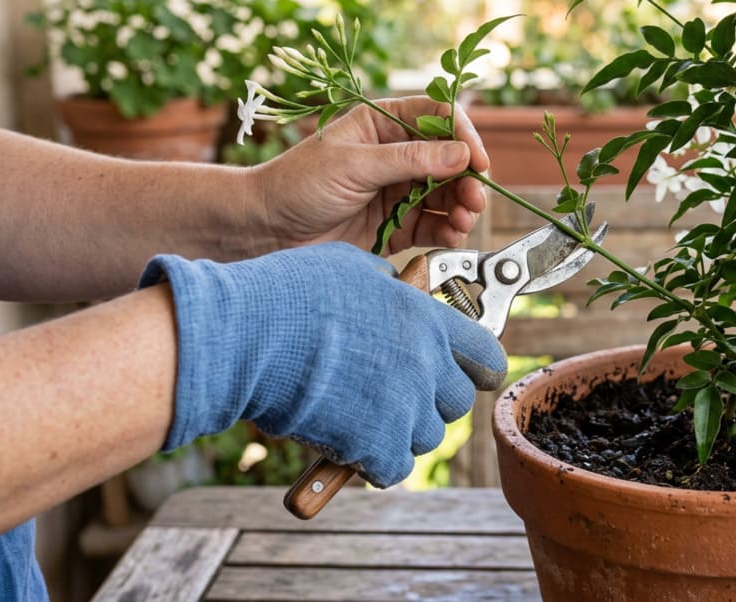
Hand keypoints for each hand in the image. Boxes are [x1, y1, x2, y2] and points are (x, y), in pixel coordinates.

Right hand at [140, 242, 507, 486]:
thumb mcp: (353, 269)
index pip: (487, 355)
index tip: (470, 374)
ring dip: (403, 431)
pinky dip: (376, 463)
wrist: (248, 338)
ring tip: (367, 416)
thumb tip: (394, 289)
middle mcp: (426, 364)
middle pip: (457, 402)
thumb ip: (388, 287)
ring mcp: (404, 407)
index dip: (479, 368)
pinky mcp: (377, 445)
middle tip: (399, 395)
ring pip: (427, 437)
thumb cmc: (290, 295)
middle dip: (433, 401)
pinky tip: (352, 445)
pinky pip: (394, 467)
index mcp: (427, 320)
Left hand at [251, 97, 490, 254]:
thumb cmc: (298, 184)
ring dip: (461, 207)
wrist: (266, 230)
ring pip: (446, 195)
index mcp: (383, 124)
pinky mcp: (396, 225)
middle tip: (474, 200)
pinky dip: (448, 231)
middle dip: (467, 180)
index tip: (477, 161)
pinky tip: (452, 235)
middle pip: (450, 160)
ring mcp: (398, 191)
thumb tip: (460, 155)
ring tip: (462, 221)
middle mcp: (397, 155)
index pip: (438, 117)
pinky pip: (434, 225)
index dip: (463, 136)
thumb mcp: (354, 164)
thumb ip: (409, 160)